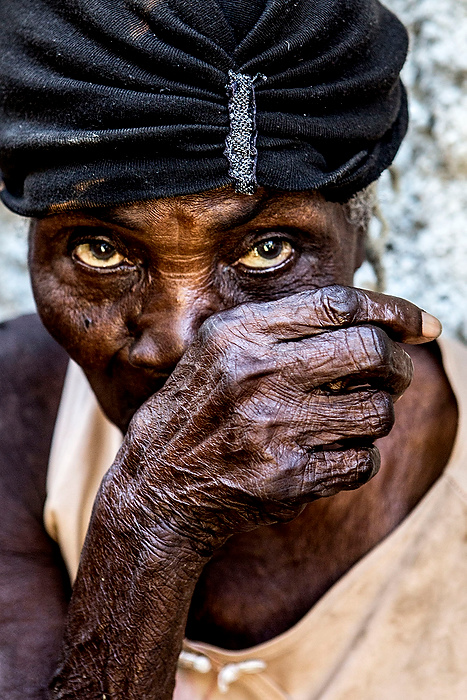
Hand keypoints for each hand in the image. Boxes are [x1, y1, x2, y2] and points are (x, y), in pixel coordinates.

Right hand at [101, 285, 439, 551]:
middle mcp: (257, 375)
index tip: (421, 323)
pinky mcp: (288, 479)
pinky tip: (334, 452)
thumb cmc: (201, 406)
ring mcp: (273, 429)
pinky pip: (362, 461)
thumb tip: (385, 321)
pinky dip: (359, 456)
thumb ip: (289, 324)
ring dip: (377, 413)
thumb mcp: (222, 345)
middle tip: (394, 373)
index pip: (340, 304)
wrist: (159, 484)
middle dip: (398, 363)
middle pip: (370, 351)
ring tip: (352, 416)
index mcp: (241, 333)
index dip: (393, 309)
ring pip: (376, 411)